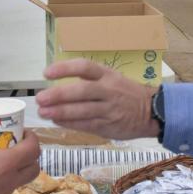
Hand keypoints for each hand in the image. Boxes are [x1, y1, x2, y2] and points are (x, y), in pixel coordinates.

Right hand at [0, 132, 40, 193]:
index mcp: (3, 166)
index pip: (32, 150)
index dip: (32, 139)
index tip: (24, 134)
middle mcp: (7, 184)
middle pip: (33, 169)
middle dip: (29, 156)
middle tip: (15, 147)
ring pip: (16, 182)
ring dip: (11, 171)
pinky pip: (0, 193)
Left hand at [35, 59, 159, 139]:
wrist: (151, 111)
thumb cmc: (125, 92)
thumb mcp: (111, 78)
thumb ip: (88, 81)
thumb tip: (57, 85)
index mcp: (108, 75)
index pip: (85, 67)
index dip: (65, 69)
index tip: (47, 73)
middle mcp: (109, 90)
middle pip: (82, 91)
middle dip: (59, 95)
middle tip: (40, 98)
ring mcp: (109, 109)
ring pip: (83, 111)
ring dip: (60, 112)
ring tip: (44, 112)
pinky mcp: (109, 126)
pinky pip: (86, 124)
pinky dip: (70, 123)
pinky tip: (57, 121)